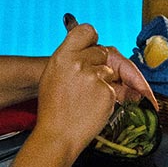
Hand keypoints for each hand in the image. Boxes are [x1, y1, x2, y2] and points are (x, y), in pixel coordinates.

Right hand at [35, 23, 126, 156]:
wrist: (57, 135)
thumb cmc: (53, 109)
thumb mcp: (53, 75)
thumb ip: (70, 58)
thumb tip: (88, 47)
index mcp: (63, 56)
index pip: (86, 30)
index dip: (92, 39)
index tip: (94, 46)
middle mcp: (79, 63)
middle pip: (103, 52)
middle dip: (101, 65)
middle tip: (86, 83)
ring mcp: (95, 77)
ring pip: (110, 72)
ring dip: (104, 82)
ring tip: (85, 99)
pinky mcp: (107, 92)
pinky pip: (114, 89)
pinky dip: (108, 97)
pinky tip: (92, 106)